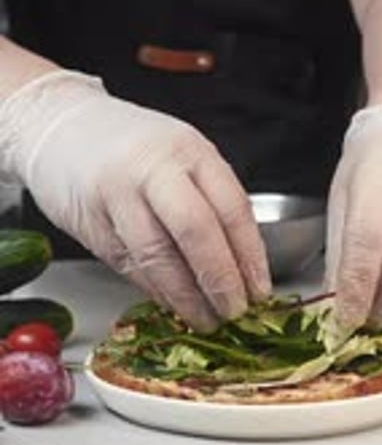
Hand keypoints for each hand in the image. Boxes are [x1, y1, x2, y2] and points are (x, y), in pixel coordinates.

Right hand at [0, 71, 270, 330]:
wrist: (58, 126)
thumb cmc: (132, 148)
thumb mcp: (181, 157)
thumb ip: (210, 201)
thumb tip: (243, 268)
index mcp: (189, 150)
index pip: (231, 208)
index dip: (250, 256)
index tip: (261, 291)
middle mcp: (154, 168)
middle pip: (197, 232)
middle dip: (220, 280)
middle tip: (235, 312)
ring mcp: (118, 195)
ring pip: (159, 256)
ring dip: (187, 297)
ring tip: (206, 319)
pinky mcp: (91, 222)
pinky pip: (130, 266)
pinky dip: (156, 292)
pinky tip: (174, 305)